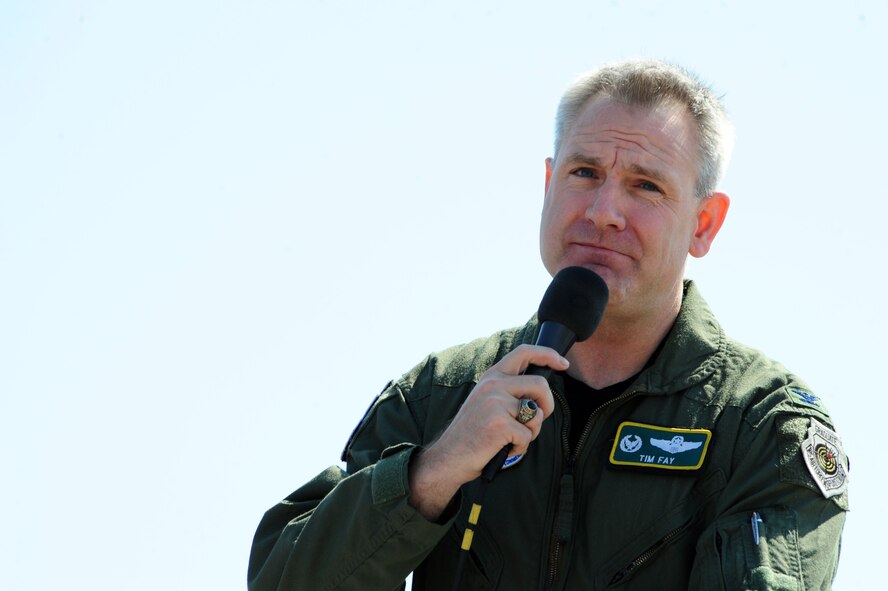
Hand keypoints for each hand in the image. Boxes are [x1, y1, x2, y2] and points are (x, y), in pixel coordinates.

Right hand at [407, 344, 567, 519]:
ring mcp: (496, 403)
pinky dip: (521, 448)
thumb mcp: (487, 401)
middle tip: (535, 420)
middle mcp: (493, 384)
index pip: (523, 352)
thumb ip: (508, 390)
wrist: (449, 456)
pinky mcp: (500, 423)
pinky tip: (504, 449)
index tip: (562, 363)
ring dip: (531, 431)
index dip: (547, 354)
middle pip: (540, 384)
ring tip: (512, 437)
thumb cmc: (472, 433)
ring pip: (537, 413)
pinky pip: (527, 436)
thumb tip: (540, 392)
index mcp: (491, 376)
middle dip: (548, 405)